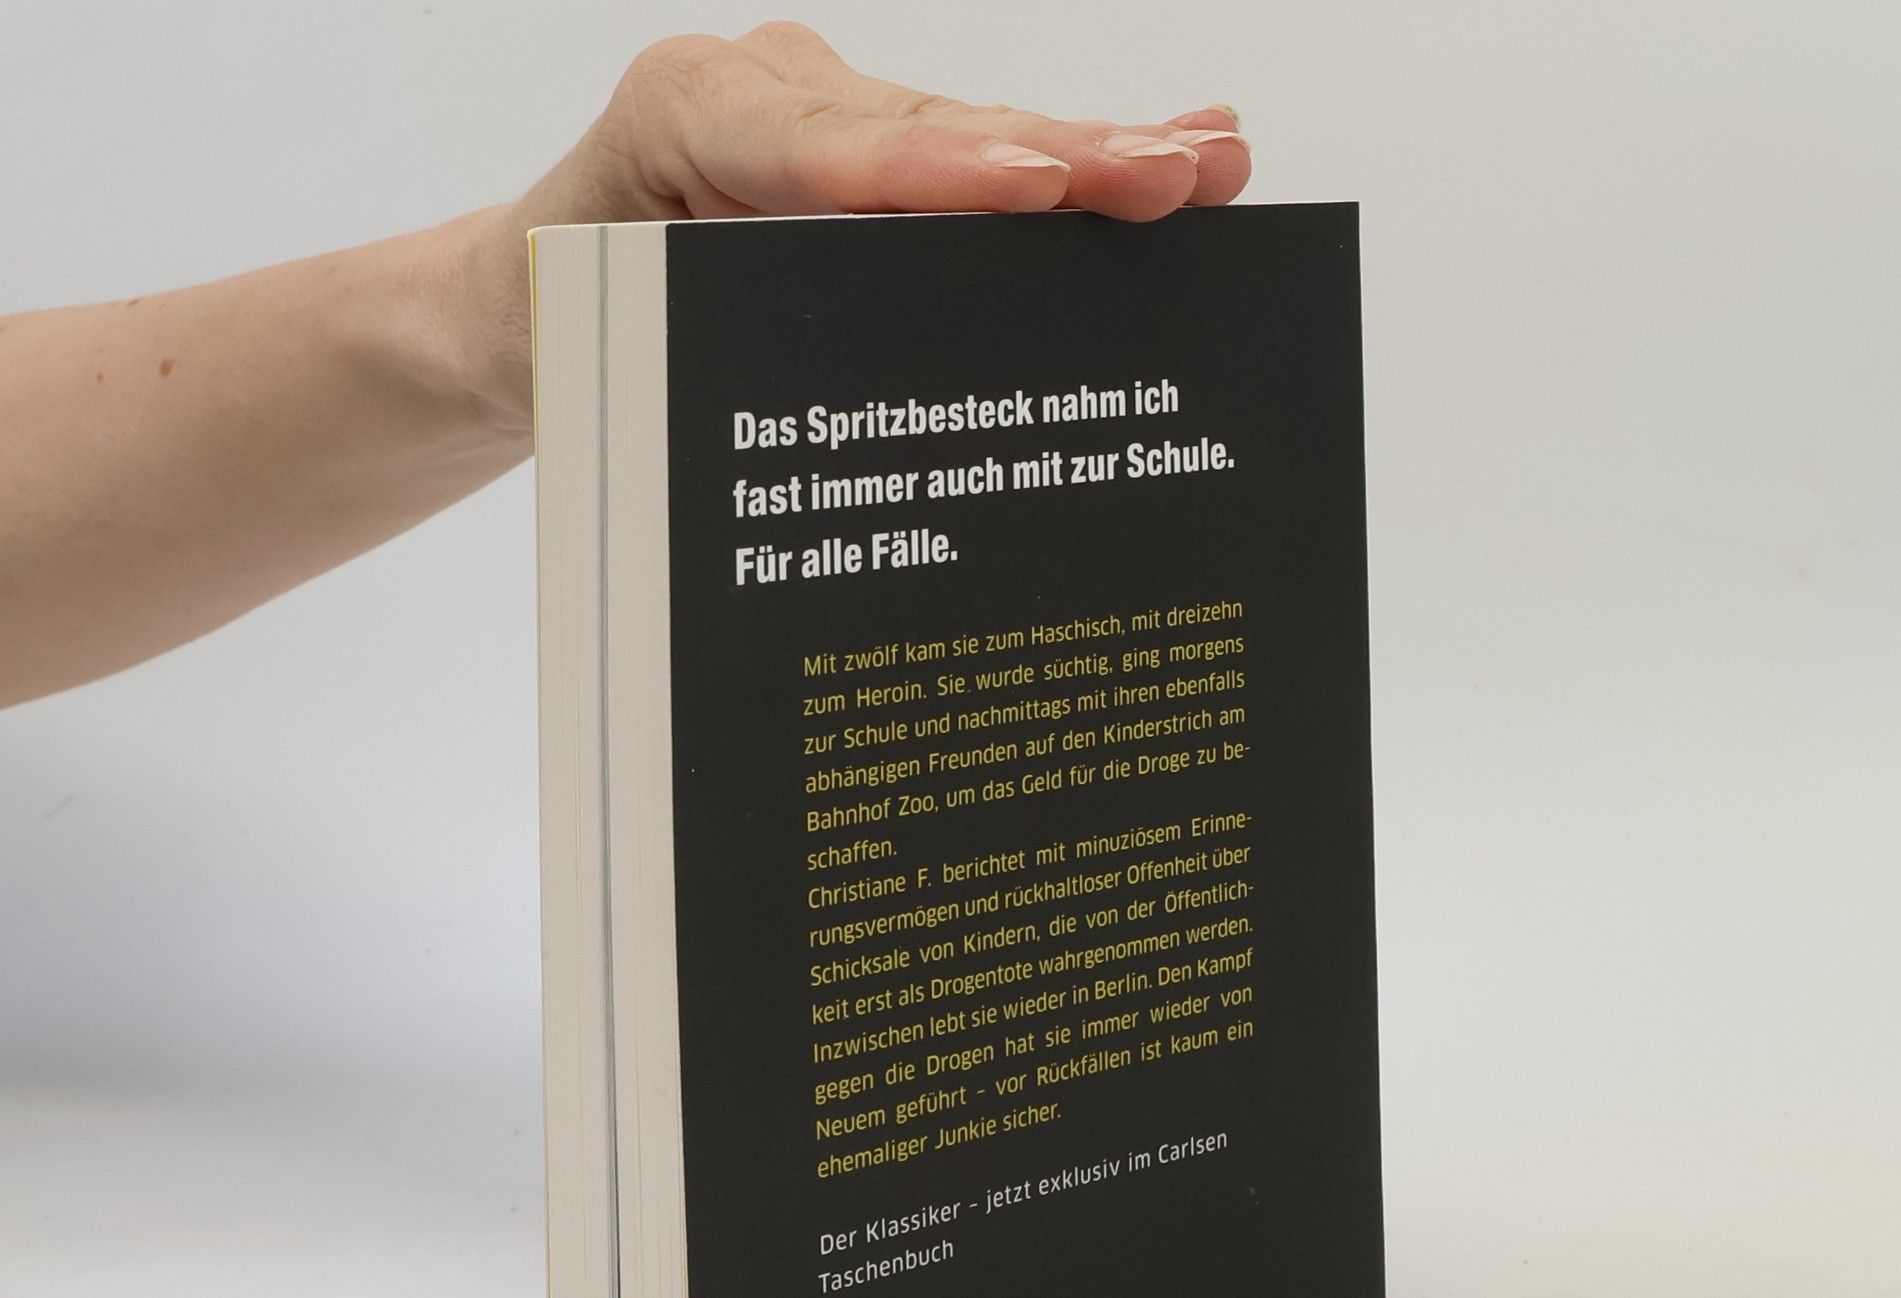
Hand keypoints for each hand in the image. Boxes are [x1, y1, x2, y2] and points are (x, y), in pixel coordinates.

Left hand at [460, 22, 1248, 426]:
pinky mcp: (870, 152)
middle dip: (1055, 157)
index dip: (931, 172)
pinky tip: (1178, 149)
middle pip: (927, 130)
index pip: (819, 148)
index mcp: (684, 115)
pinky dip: (1075, 163)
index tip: (1031, 189)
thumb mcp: (598, 343)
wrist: (521, 305)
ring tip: (1210, 165)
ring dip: (1097, 157)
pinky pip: (977, 158)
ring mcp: (828, 114)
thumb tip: (829, 431)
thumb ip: (697, 339)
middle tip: (1169, 178)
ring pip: (974, 138)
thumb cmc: (562, 326)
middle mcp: (768, 93)